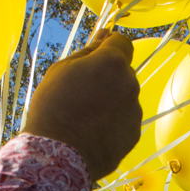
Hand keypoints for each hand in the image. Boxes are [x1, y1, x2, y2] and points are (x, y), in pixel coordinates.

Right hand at [22, 29, 140, 179]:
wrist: (58, 156)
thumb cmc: (54, 108)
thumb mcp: (62, 70)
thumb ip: (88, 51)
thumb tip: (105, 35)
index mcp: (112, 63)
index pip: (122, 42)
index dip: (109, 45)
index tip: (97, 54)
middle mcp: (130, 84)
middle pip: (123, 71)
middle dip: (108, 76)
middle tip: (81, 92)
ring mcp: (135, 111)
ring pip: (124, 97)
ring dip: (111, 100)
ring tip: (85, 117)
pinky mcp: (134, 134)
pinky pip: (125, 120)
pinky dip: (113, 122)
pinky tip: (92, 132)